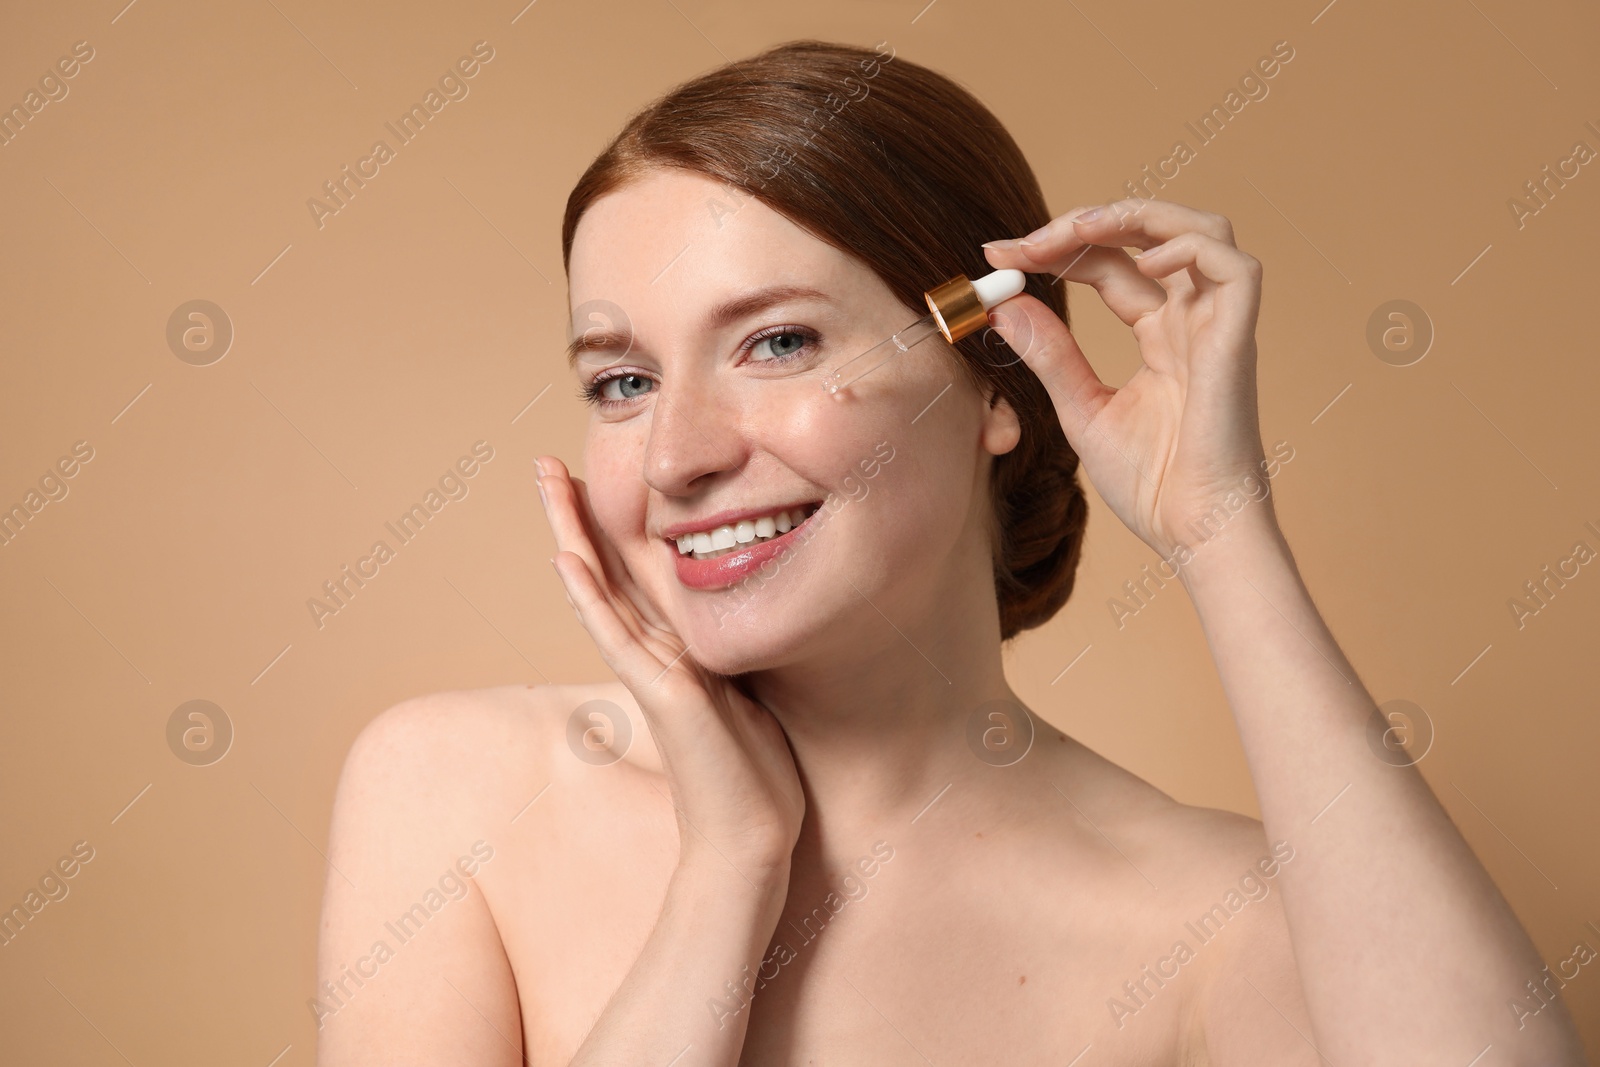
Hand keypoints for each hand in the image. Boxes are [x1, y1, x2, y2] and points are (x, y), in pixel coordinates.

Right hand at [535, 455, 804, 885]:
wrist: (751, 839)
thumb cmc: (756, 778)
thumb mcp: (748, 695)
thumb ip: (729, 658)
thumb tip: (739, 628)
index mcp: (674, 651)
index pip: (635, 576)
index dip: (611, 528)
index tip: (592, 479)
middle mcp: (654, 655)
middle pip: (606, 570)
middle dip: (577, 514)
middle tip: (545, 462)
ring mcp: (653, 673)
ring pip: (602, 590)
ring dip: (572, 532)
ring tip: (545, 482)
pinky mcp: (663, 696)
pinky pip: (618, 638)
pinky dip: (590, 599)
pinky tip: (565, 559)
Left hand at [982, 199, 1275, 558]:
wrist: (1191, 532)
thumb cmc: (1151, 485)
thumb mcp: (1082, 409)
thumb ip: (1049, 355)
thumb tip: (1003, 306)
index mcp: (1160, 334)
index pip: (1111, 264)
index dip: (1057, 249)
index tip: (998, 257)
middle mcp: (1192, 321)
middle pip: (1150, 235)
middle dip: (1084, 225)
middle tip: (1021, 245)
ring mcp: (1218, 327)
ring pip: (1203, 230)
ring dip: (1139, 216)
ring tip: (1076, 231)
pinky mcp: (1238, 341)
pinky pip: (1234, 266)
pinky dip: (1188, 247)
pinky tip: (1141, 265)